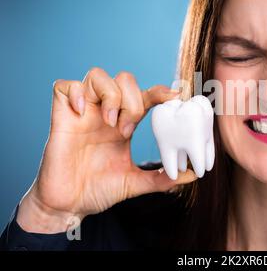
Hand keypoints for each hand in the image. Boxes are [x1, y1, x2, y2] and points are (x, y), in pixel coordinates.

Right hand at [17, 68, 196, 233]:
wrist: (69, 205)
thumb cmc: (99, 190)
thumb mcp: (135, 183)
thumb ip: (161, 178)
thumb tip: (191, 175)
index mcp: (124, 124)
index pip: (144, 96)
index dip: (159, 92)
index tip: (174, 96)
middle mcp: (105, 113)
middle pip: (124, 80)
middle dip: (132, 100)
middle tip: (127, 130)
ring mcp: (84, 113)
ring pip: (98, 76)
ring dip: (110, 96)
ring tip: (109, 123)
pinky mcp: (62, 117)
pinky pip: (65, 87)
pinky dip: (76, 93)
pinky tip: (81, 112)